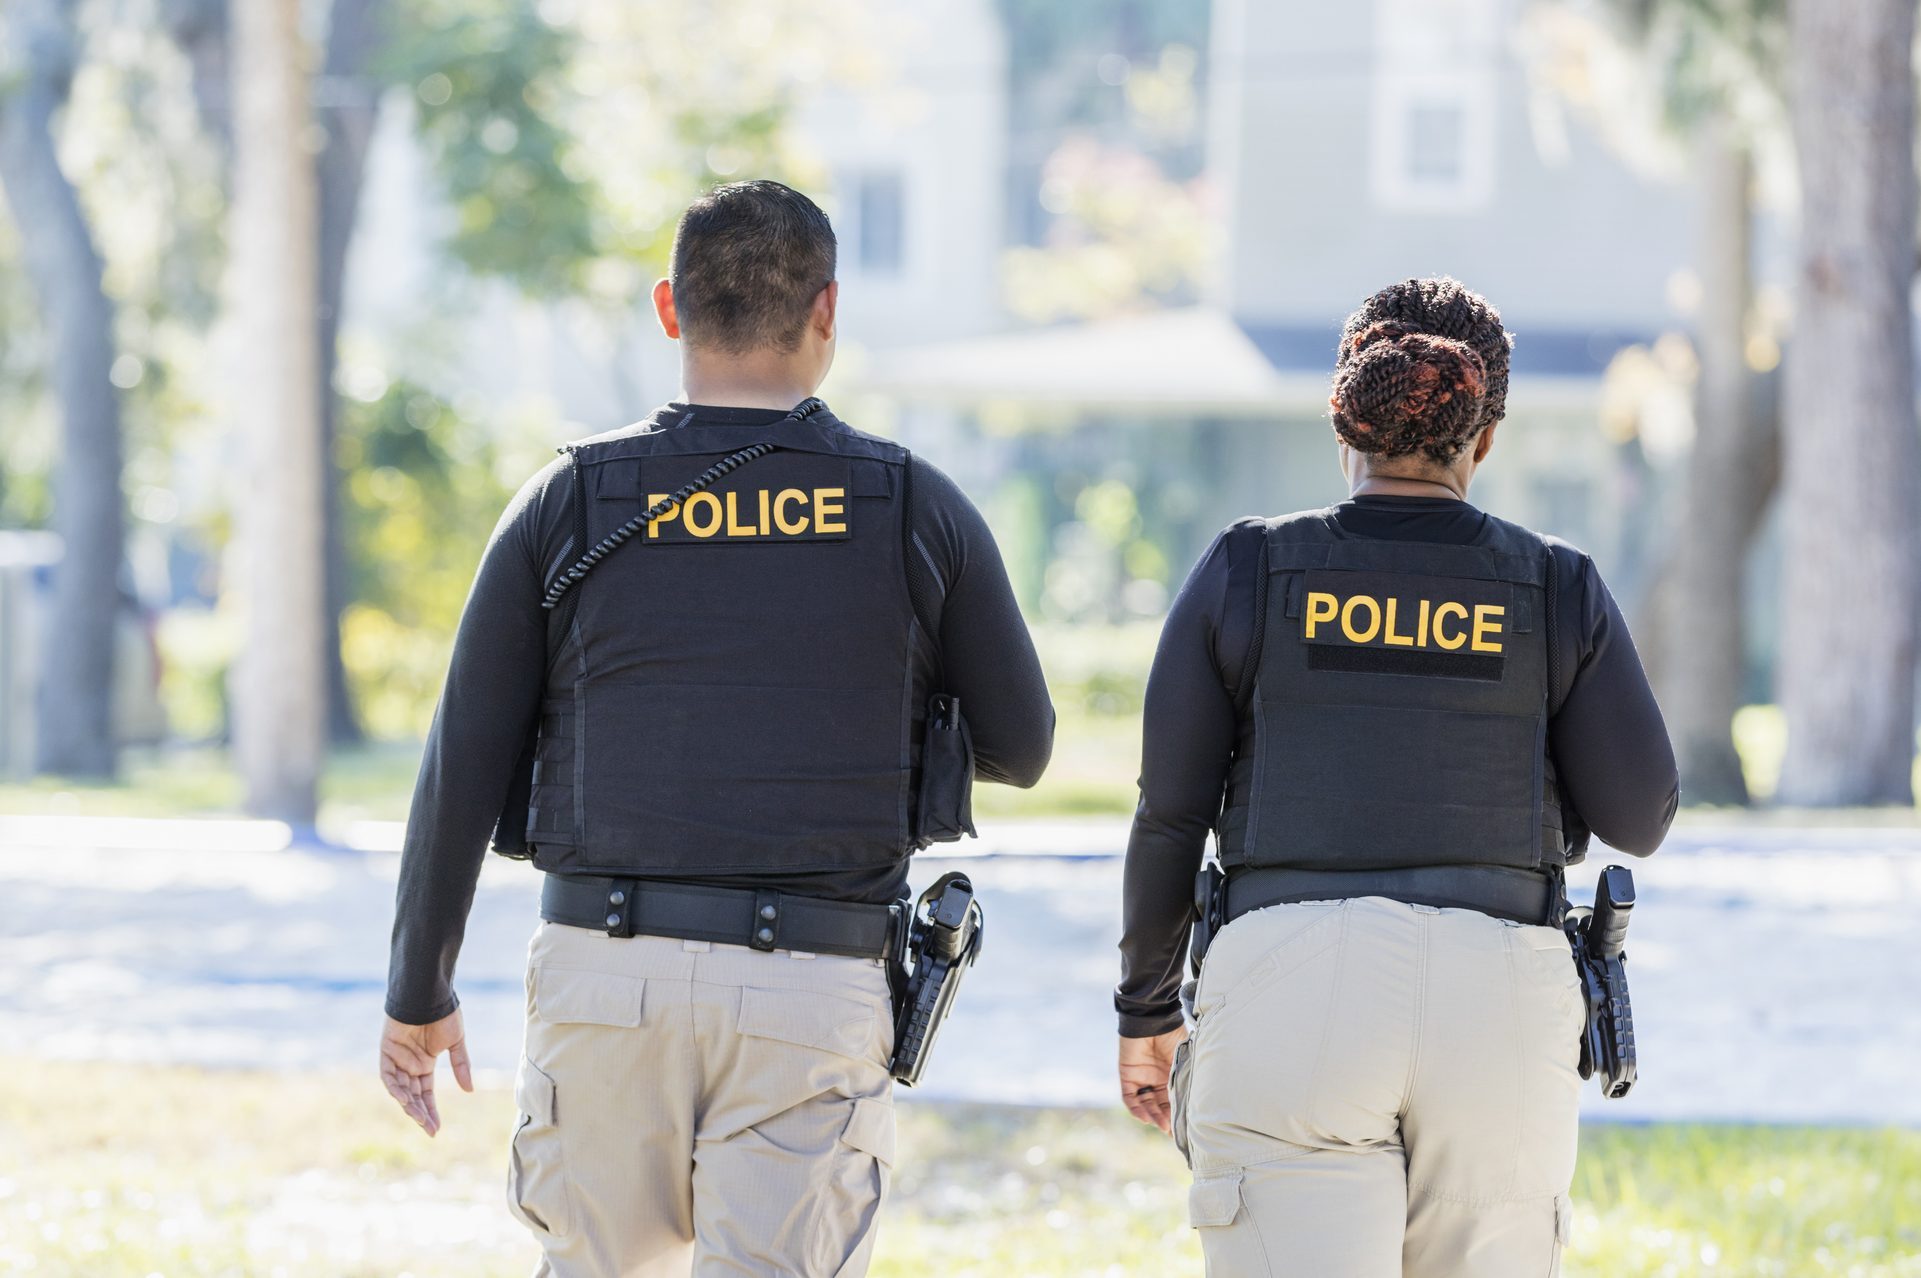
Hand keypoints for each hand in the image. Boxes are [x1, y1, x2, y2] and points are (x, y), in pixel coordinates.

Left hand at [379, 1009, 472, 1136]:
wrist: (429, 995)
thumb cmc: (444, 1015)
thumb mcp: (456, 1043)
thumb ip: (461, 1066)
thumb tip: (469, 1090)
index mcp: (425, 1064)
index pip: (426, 1094)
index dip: (430, 1110)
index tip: (436, 1129)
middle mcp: (409, 1065)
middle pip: (413, 1096)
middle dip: (421, 1113)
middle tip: (430, 1130)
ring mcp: (397, 1059)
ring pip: (401, 1089)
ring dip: (409, 1105)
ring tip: (420, 1118)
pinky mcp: (386, 1051)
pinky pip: (389, 1076)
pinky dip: (396, 1088)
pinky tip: (406, 1100)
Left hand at [1119, 1026, 1187, 1134]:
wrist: (1153, 1018)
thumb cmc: (1173, 1035)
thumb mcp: (1185, 1060)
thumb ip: (1187, 1080)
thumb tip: (1198, 1105)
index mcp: (1172, 1075)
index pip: (1174, 1101)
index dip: (1178, 1115)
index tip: (1186, 1129)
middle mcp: (1157, 1079)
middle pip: (1160, 1106)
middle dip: (1166, 1119)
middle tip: (1173, 1131)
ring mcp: (1142, 1078)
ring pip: (1145, 1105)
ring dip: (1152, 1116)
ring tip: (1161, 1125)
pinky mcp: (1127, 1075)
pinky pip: (1130, 1098)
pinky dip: (1136, 1109)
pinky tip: (1145, 1116)